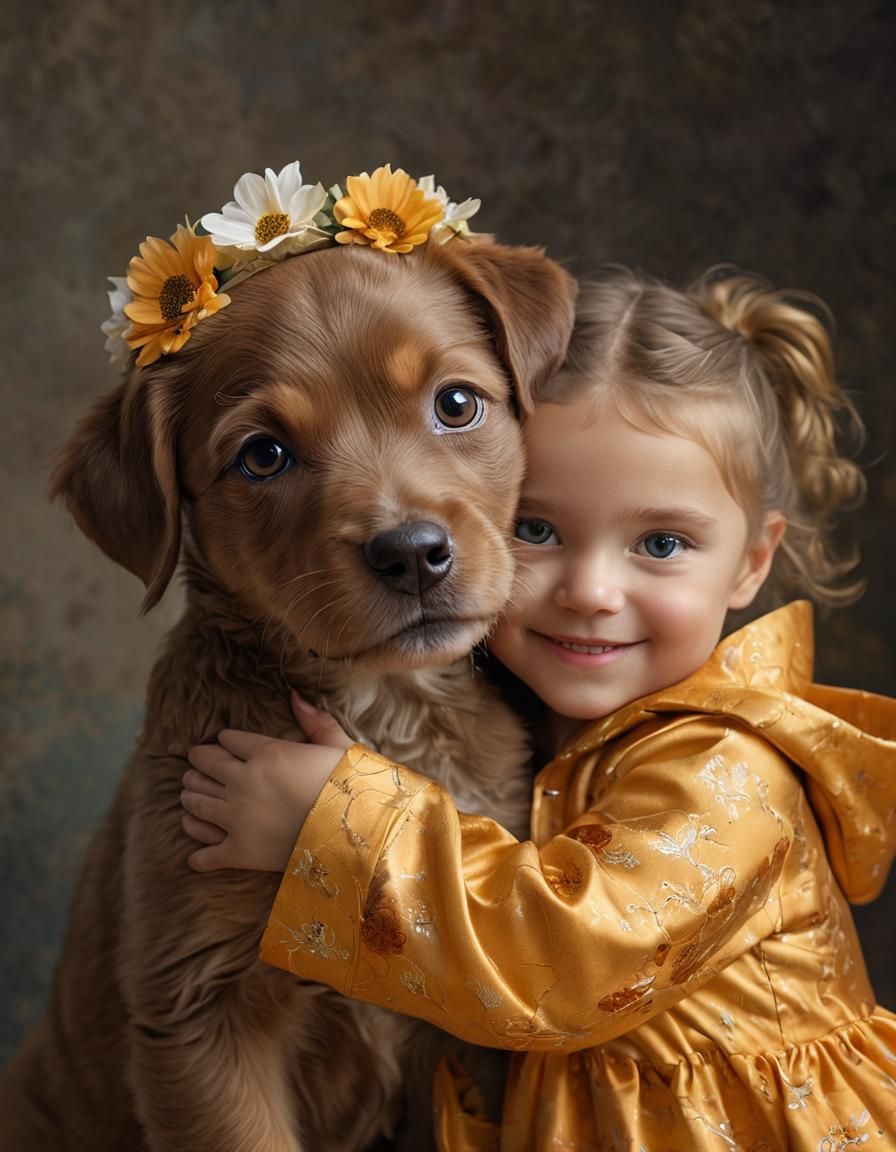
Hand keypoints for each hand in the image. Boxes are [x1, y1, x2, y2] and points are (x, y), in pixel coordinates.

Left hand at [180, 692, 353, 872]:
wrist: (355, 835)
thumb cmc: (350, 786)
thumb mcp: (338, 745)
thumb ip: (314, 720)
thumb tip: (295, 695)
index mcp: (266, 753)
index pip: (230, 740)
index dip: (224, 740)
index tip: (222, 742)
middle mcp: (244, 783)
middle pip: (206, 767)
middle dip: (198, 763)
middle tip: (193, 765)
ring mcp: (238, 818)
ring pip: (198, 803)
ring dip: (190, 797)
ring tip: (187, 795)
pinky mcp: (240, 852)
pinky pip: (207, 852)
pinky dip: (197, 853)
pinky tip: (193, 855)